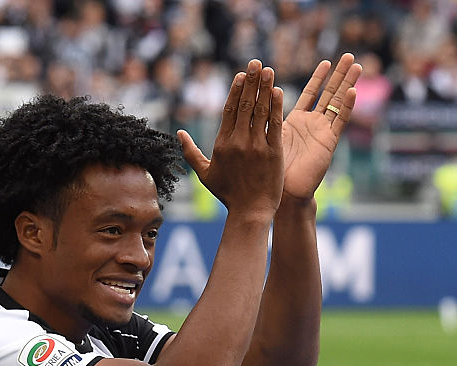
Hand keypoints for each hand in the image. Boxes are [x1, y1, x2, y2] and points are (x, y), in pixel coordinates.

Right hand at [177, 60, 284, 218]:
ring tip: (268, 70)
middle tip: (255, 62)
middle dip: (251, 81)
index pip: (229, 110)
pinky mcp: (273, 153)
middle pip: (245, 105)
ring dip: (264, 88)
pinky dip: (276, 107)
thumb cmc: (228, 195)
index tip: (242, 74)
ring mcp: (256, 146)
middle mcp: (238, 142)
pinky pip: (274, 125)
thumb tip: (178, 133)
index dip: (236, 89)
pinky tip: (277, 91)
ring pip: (260, 111)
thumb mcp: (205, 174)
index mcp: (222, 144)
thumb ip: (190, 152)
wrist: (250, 212)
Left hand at [281, 53, 360, 200]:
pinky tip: (353, 91)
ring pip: (337, 103)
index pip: (311, 93)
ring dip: (347, 84)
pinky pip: (339, 121)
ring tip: (357, 65)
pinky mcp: (328, 143)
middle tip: (350, 55)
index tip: (327, 61)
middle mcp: (313, 125)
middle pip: (329, 94)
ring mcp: (323, 132)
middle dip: (339, 75)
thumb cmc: (271, 169)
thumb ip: (267, 116)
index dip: (319, 77)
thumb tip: (256, 96)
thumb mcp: (267, 135)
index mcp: (297, 121)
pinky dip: (346, 106)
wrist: (283, 192)